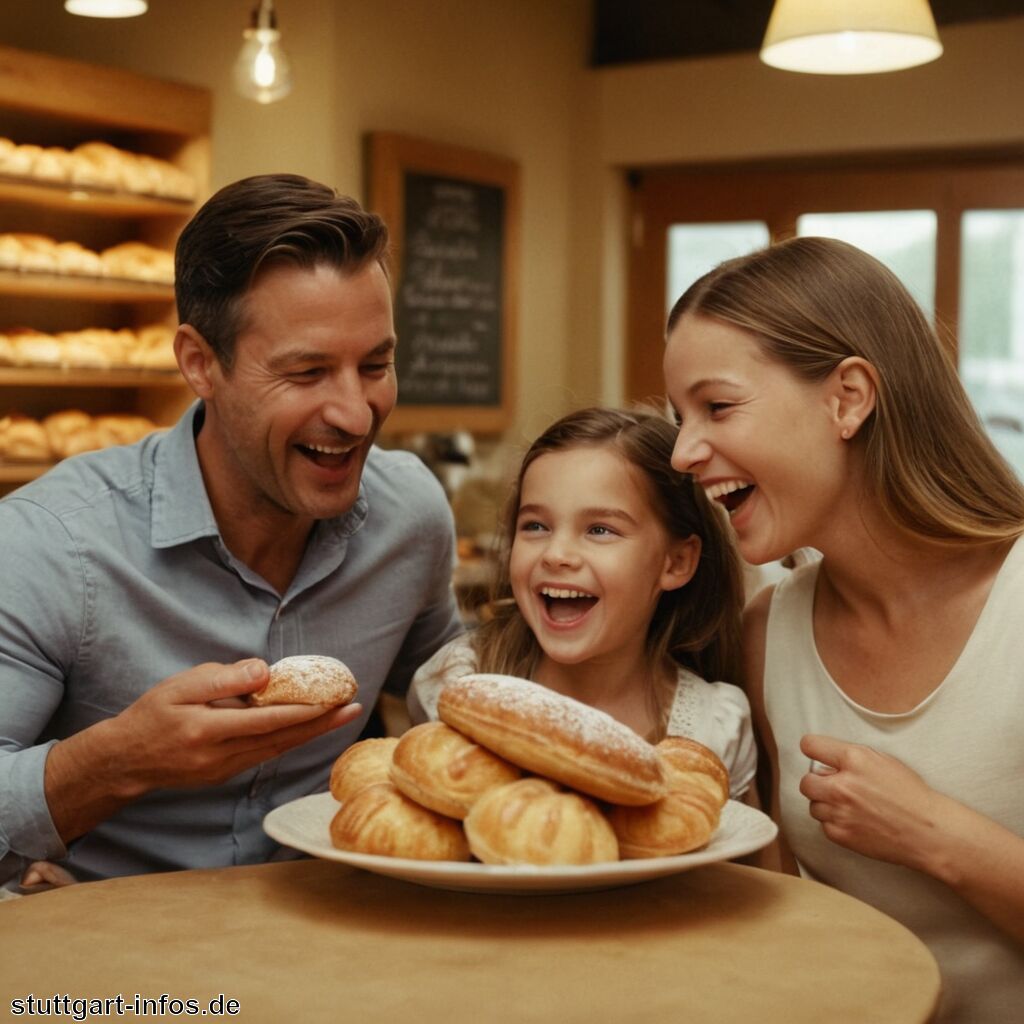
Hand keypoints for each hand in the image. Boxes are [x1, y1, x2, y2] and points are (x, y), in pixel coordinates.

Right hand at [45, 659, 362, 842]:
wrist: (125, 760)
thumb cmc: (152, 714)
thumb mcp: (179, 686)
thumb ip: (223, 680)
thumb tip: (264, 672)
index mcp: (208, 731)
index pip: (267, 721)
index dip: (303, 711)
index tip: (333, 699)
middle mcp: (222, 756)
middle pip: (282, 739)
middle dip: (321, 723)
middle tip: (354, 707)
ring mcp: (226, 770)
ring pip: (278, 749)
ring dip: (312, 733)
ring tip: (342, 715)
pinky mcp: (227, 774)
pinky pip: (266, 754)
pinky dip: (290, 740)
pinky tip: (310, 726)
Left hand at [798, 734, 944, 871]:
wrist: (928, 832)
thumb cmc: (911, 794)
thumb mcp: (884, 761)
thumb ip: (852, 757)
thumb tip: (827, 759)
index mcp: (854, 760)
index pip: (809, 745)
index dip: (813, 749)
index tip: (817, 755)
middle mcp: (842, 785)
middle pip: (805, 781)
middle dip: (817, 783)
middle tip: (834, 787)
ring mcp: (840, 812)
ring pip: (813, 805)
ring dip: (826, 805)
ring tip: (849, 807)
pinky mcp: (841, 834)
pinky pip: (824, 825)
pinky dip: (835, 824)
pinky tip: (855, 821)